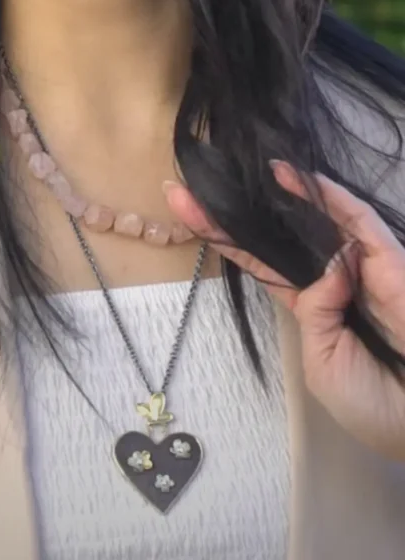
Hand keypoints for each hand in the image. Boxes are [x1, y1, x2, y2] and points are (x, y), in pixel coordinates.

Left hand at [165, 162, 404, 462]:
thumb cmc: (372, 402)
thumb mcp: (322, 363)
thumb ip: (314, 311)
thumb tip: (330, 267)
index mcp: (309, 304)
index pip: (260, 261)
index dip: (224, 236)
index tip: (183, 211)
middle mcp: (332, 277)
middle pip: (280, 233)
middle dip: (237, 209)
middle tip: (191, 184)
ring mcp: (362, 267)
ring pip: (319, 219)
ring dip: (288, 191)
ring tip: (256, 166)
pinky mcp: (392, 263)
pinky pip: (361, 223)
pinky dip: (334, 199)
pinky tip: (305, 179)